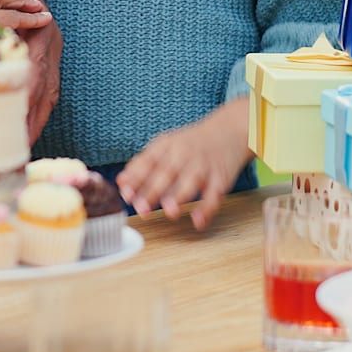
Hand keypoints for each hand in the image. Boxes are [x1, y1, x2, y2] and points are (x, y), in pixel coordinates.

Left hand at [116, 98, 252, 230]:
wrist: (230, 130)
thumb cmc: (191, 143)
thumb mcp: (166, 146)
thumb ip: (143, 164)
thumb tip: (121, 183)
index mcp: (166, 146)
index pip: (147, 162)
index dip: (135, 178)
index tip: (125, 193)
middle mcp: (184, 154)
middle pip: (166, 173)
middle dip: (152, 191)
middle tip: (141, 208)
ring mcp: (203, 166)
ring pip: (190, 182)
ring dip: (179, 197)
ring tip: (169, 212)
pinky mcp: (221, 178)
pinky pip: (214, 194)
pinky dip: (207, 209)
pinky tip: (198, 221)